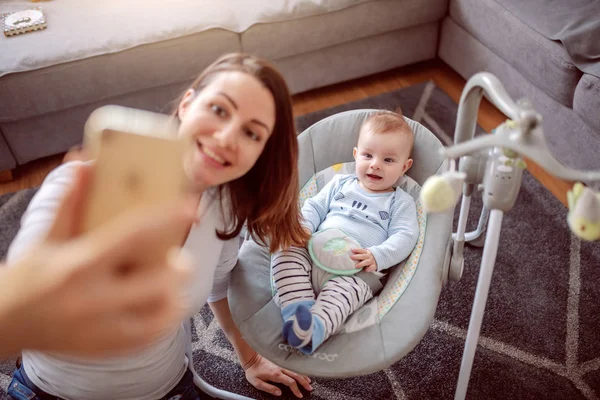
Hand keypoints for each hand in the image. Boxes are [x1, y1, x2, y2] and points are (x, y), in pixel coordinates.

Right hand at [4, 164, 198, 356]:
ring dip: (174, 294)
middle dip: (178, 266)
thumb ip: (70, 201)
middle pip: (159, 281)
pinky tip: (161, 305)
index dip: (167, 218)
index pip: (134, 235)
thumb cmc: (27, 276)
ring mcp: (102, 329)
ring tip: (170, 283)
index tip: (192, 206)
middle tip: (177, 258)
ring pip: (162, 313)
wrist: (1, 325)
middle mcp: (93, 299)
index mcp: (79, 264)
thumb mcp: (47, 237)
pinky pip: (152, 337)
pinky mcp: (106, 349)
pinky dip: (165, 320)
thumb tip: (83, 161)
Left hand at [244, 352, 312, 397]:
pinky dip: (298, 369)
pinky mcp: (280, 361)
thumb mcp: (257, 383)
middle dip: (304, 382)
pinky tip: (302, 372)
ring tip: (309, 382)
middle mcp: (281, 368)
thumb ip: (269, 388)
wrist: (251, 358)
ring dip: (303, 376)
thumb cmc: (253, 371)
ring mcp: (281, 363)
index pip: (290, 382)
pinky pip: (292, 365)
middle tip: (310, 388)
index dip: (296, 389)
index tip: (300, 395)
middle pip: (296, 375)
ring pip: (295, 369)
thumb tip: (279, 393)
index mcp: (276, 374)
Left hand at [351, 248, 377, 271]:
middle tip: (352, 257)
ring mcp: (372, 261)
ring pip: (367, 262)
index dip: (357, 250)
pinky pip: (372, 267)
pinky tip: (365, 270)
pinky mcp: (374, 266)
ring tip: (356, 266)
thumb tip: (350, 254)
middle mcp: (369, 256)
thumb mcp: (365, 254)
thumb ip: (359, 254)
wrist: (378, 259)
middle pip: (363, 256)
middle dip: (357, 256)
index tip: (352, 250)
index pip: (361, 250)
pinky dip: (369, 269)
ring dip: (361, 264)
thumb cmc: (367, 257)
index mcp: (366, 252)